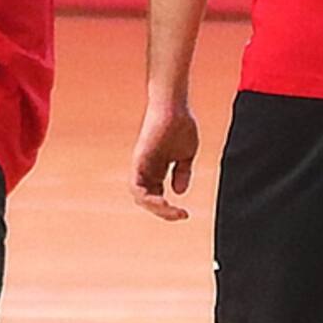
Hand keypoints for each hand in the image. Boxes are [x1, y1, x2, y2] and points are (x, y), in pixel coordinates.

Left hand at [129, 106, 198, 221]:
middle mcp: (146, 170)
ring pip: (140, 197)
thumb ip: (182, 173)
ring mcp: (141, 166)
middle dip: (163, 212)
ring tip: (172, 211)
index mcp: (156, 169)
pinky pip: (136, 186)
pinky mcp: (139, 161)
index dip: (168, 209)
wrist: (174, 106)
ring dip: (155, 208)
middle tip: (180, 215)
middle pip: (148, 200)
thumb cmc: (181, 125)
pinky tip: (162, 201)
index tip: (185, 214)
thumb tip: (179, 192)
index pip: (156, 197)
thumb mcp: (186, 154)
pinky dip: (146, 198)